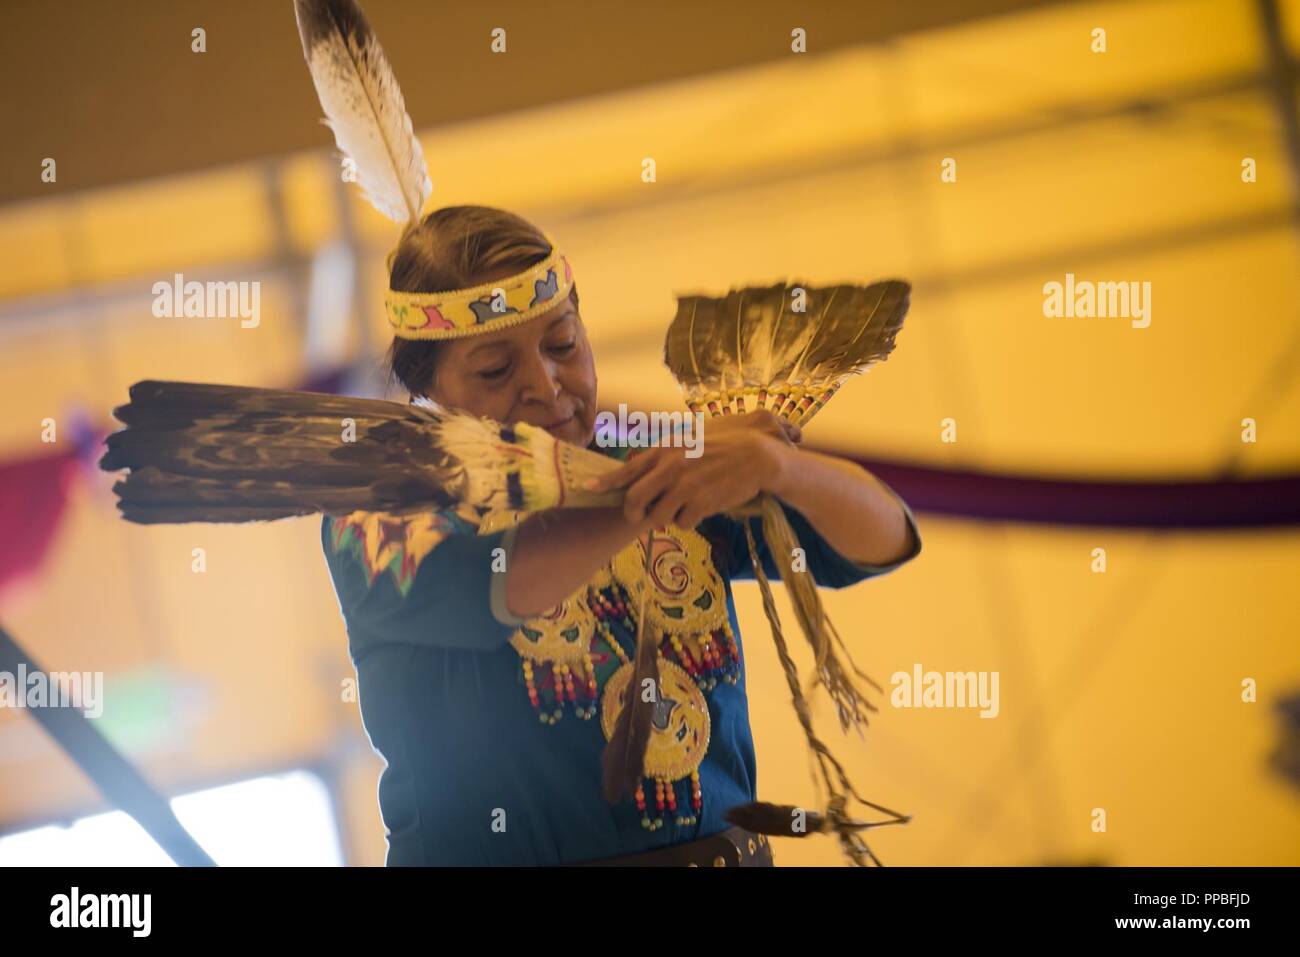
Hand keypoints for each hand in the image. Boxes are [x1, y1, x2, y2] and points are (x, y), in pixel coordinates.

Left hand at [584, 409, 801, 529]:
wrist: (757, 456)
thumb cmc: (724, 446)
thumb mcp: (689, 439)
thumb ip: (665, 453)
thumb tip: (639, 464)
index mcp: (665, 449)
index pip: (627, 469)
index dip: (605, 482)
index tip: (588, 488)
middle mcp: (669, 467)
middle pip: (634, 500)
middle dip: (633, 513)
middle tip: (638, 516)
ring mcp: (684, 486)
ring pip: (657, 517)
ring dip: (665, 518)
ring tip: (681, 508)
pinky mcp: (700, 503)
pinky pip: (682, 523)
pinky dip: (687, 521)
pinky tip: (700, 509)